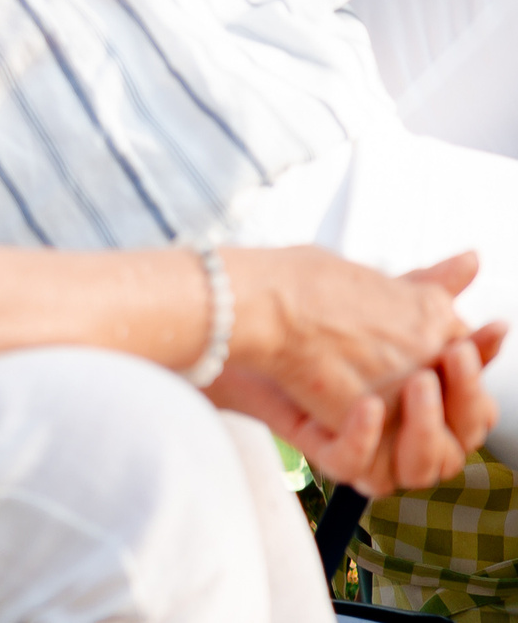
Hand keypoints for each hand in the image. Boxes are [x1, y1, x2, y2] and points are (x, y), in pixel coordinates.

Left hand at [222, 248, 495, 487]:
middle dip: (465, 398)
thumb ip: (430, 289)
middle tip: (452, 356)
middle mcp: (396, 431)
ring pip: (421, 467)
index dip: (479, 368)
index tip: (483, 331)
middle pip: (459, 442)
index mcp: (419, 399)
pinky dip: (364, 436)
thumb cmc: (310, 310)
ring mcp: (362, 445)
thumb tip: (474, 259)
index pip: (471, 400)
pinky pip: (354, 465)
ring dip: (426, 425)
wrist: (242, 319)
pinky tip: (368, 405)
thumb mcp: (379, 298)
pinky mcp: (321, 449)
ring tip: (418, 381)